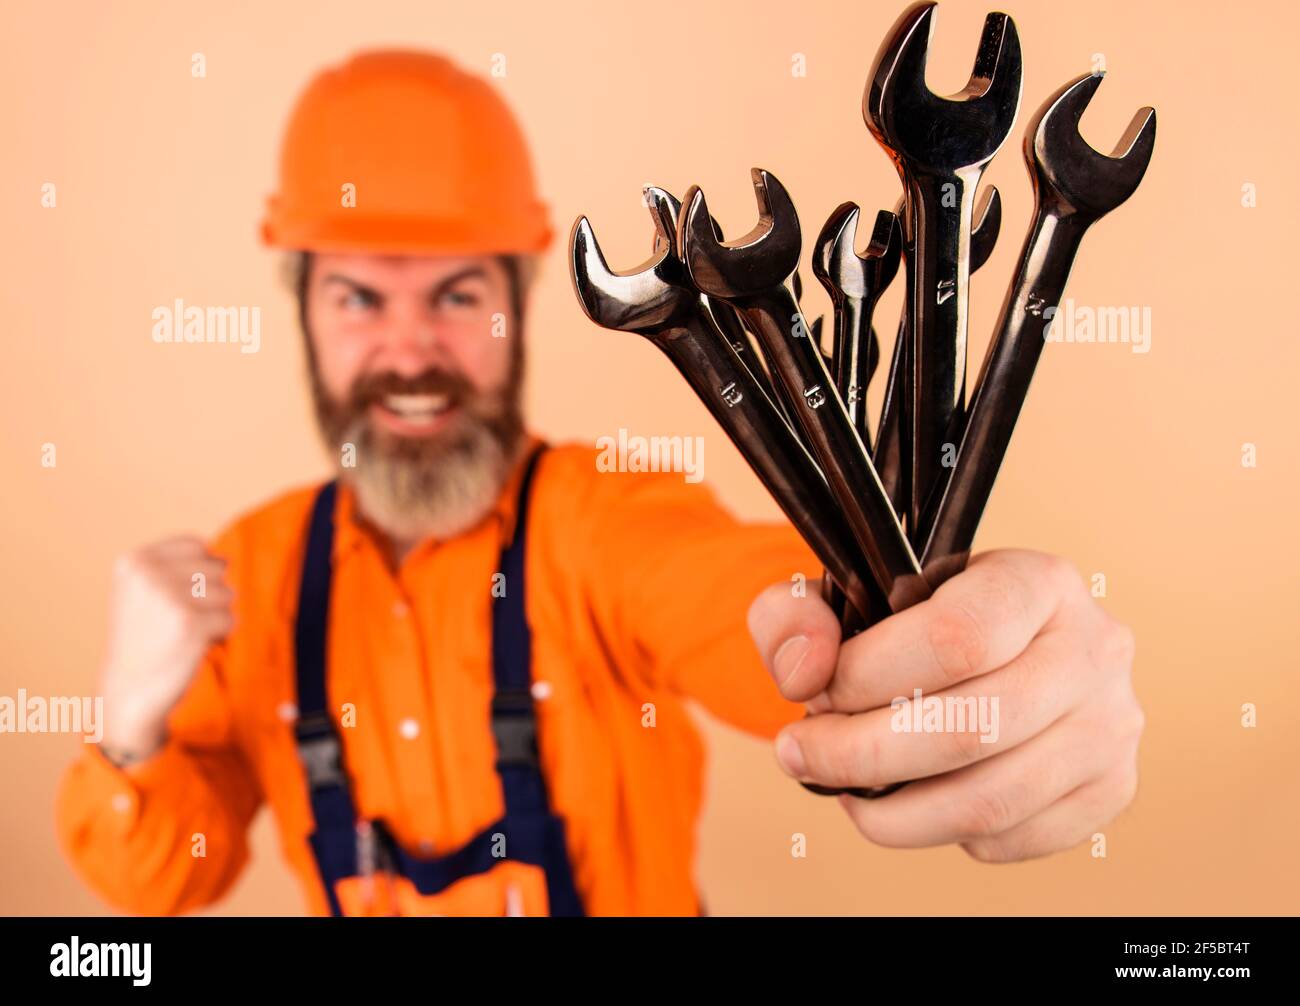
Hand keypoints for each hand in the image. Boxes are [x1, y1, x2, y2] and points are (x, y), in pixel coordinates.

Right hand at [98, 536, 234, 759]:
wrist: (130, 691)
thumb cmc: (147, 638)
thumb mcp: (145, 590)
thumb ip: (179, 566)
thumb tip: (226, 559)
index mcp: (135, 560)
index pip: (197, 545)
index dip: (199, 574)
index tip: (175, 600)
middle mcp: (148, 573)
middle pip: (217, 569)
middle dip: (209, 597)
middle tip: (178, 623)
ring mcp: (168, 597)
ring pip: (228, 594)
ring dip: (215, 617)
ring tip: (183, 635)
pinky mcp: (190, 624)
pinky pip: (231, 620)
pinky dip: (220, 636)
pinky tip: (193, 648)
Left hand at [748, 549, 1140, 862]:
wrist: (978, 648)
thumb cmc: (909, 620)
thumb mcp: (843, 592)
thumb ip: (795, 615)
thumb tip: (804, 673)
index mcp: (1038, 581)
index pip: (959, 638)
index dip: (870, 677)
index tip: (817, 693)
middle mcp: (1094, 649)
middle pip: (973, 728)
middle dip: (862, 754)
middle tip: (802, 754)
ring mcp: (1111, 725)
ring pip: (991, 800)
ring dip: (891, 811)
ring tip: (842, 787)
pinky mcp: (1109, 789)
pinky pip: (1010, 838)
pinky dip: (939, 832)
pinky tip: (903, 801)